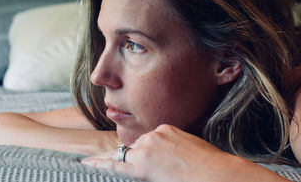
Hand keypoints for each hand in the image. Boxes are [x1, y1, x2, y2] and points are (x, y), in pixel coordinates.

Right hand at [82, 124, 289, 181]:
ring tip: (168, 162)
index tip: (84, 161)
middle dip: (131, 159)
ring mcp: (157, 134)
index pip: (113, 163)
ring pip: (145, 142)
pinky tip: (174, 152)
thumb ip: (143, 173)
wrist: (216, 174)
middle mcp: (145, 147)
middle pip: (129, 152)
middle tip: (144, 167)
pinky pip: (158, 134)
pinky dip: (161, 142)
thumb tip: (140, 167)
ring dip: (150, 150)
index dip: (98, 163)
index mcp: (141, 167)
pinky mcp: (168, 127)